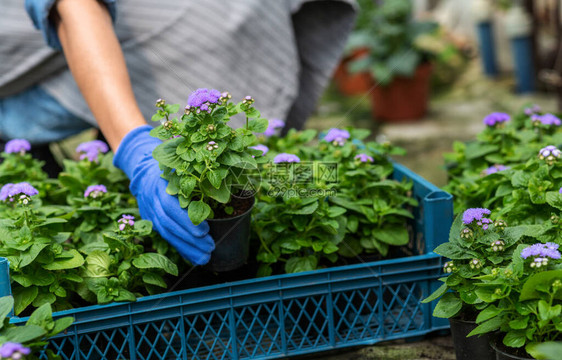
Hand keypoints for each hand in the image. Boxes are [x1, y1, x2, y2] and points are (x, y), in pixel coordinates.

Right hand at [114, 125, 214, 264]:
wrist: (141, 166)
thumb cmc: (168, 163)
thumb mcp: (177, 163)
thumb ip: (192, 174)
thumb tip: (220, 185)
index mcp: (159, 185)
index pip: (172, 207)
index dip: (187, 221)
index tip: (205, 231)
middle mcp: (152, 200)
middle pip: (169, 224)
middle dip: (190, 239)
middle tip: (210, 247)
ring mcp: (150, 211)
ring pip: (167, 234)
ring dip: (187, 248)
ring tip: (205, 257)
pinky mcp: (151, 220)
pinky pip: (166, 237)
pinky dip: (180, 248)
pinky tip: (194, 257)